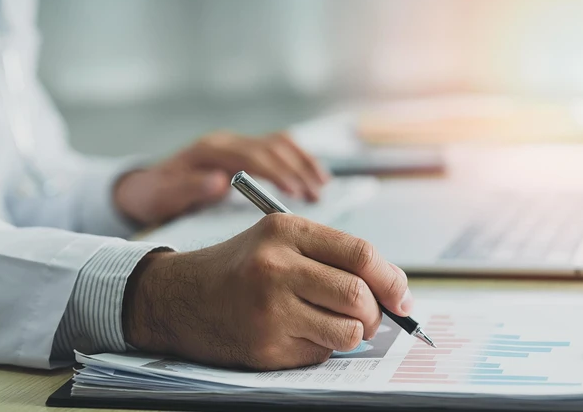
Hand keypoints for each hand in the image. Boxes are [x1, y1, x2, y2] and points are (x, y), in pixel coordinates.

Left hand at [113, 131, 329, 225]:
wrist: (146, 187)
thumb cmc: (155, 196)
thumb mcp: (163, 196)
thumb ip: (189, 188)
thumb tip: (219, 181)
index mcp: (209, 151)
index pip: (251, 155)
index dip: (276, 172)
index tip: (296, 192)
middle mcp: (225, 141)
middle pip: (271, 147)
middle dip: (297, 169)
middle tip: (315, 195)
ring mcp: (236, 143)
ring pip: (279, 143)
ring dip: (303, 162)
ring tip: (322, 186)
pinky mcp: (243, 150)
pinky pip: (278, 147)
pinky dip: (300, 158)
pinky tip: (316, 175)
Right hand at [123, 214, 412, 369]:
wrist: (179, 297)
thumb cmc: (238, 268)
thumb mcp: (277, 241)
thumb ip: (331, 256)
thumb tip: (392, 290)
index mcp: (284, 230)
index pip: (359, 253)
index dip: (392, 278)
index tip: (403, 296)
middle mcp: (275, 266)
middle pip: (357, 294)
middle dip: (375, 312)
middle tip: (371, 317)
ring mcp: (269, 308)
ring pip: (347, 331)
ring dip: (351, 334)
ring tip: (331, 325)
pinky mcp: (264, 345)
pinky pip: (320, 352)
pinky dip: (320, 347)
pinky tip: (295, 334)